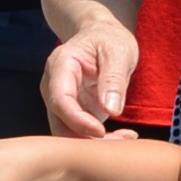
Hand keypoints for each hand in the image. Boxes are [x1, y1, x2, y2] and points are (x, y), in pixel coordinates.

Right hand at [44, 19, 140, 135]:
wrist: (101, 36)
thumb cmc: (108, 39)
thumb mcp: (118, 51)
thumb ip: (113, 79)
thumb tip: (111, 110)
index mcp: (61, 66)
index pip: (59, 100)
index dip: (77, 120)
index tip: (101, 131)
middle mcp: (54, 86)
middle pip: (60, 123)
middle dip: (87, 139)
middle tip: (122, 140)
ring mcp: (61, 102)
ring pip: (67, 134)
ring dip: (94, 144)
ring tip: (126, 139)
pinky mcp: (72, 112)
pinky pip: (78, 133)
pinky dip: (98, 141)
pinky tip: (122, 137)